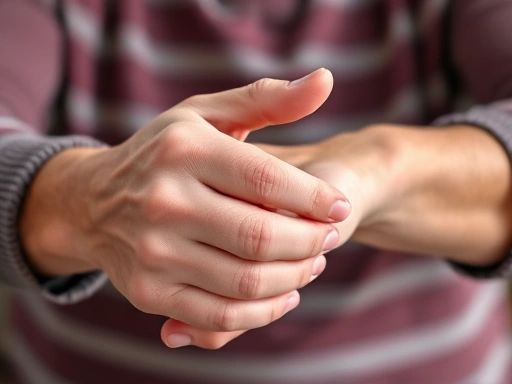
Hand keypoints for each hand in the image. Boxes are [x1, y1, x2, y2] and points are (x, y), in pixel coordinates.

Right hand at [20, 69, 351, 347]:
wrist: (92, 203)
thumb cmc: (165, 154)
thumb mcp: (207, 115)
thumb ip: (266, 99)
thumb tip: (325, 81)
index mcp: (183, 150)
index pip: (266, 180)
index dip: (316, 198)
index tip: (340, 207)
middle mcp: (162, 201)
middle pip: (261, 236)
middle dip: (311, 241)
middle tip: (329, 237)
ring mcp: (152, 252)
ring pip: (247, 281)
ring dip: (295, 277)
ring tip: (313, 262)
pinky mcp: (148, 293)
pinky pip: (221, 318)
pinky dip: (265, 312)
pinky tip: (286, 294)